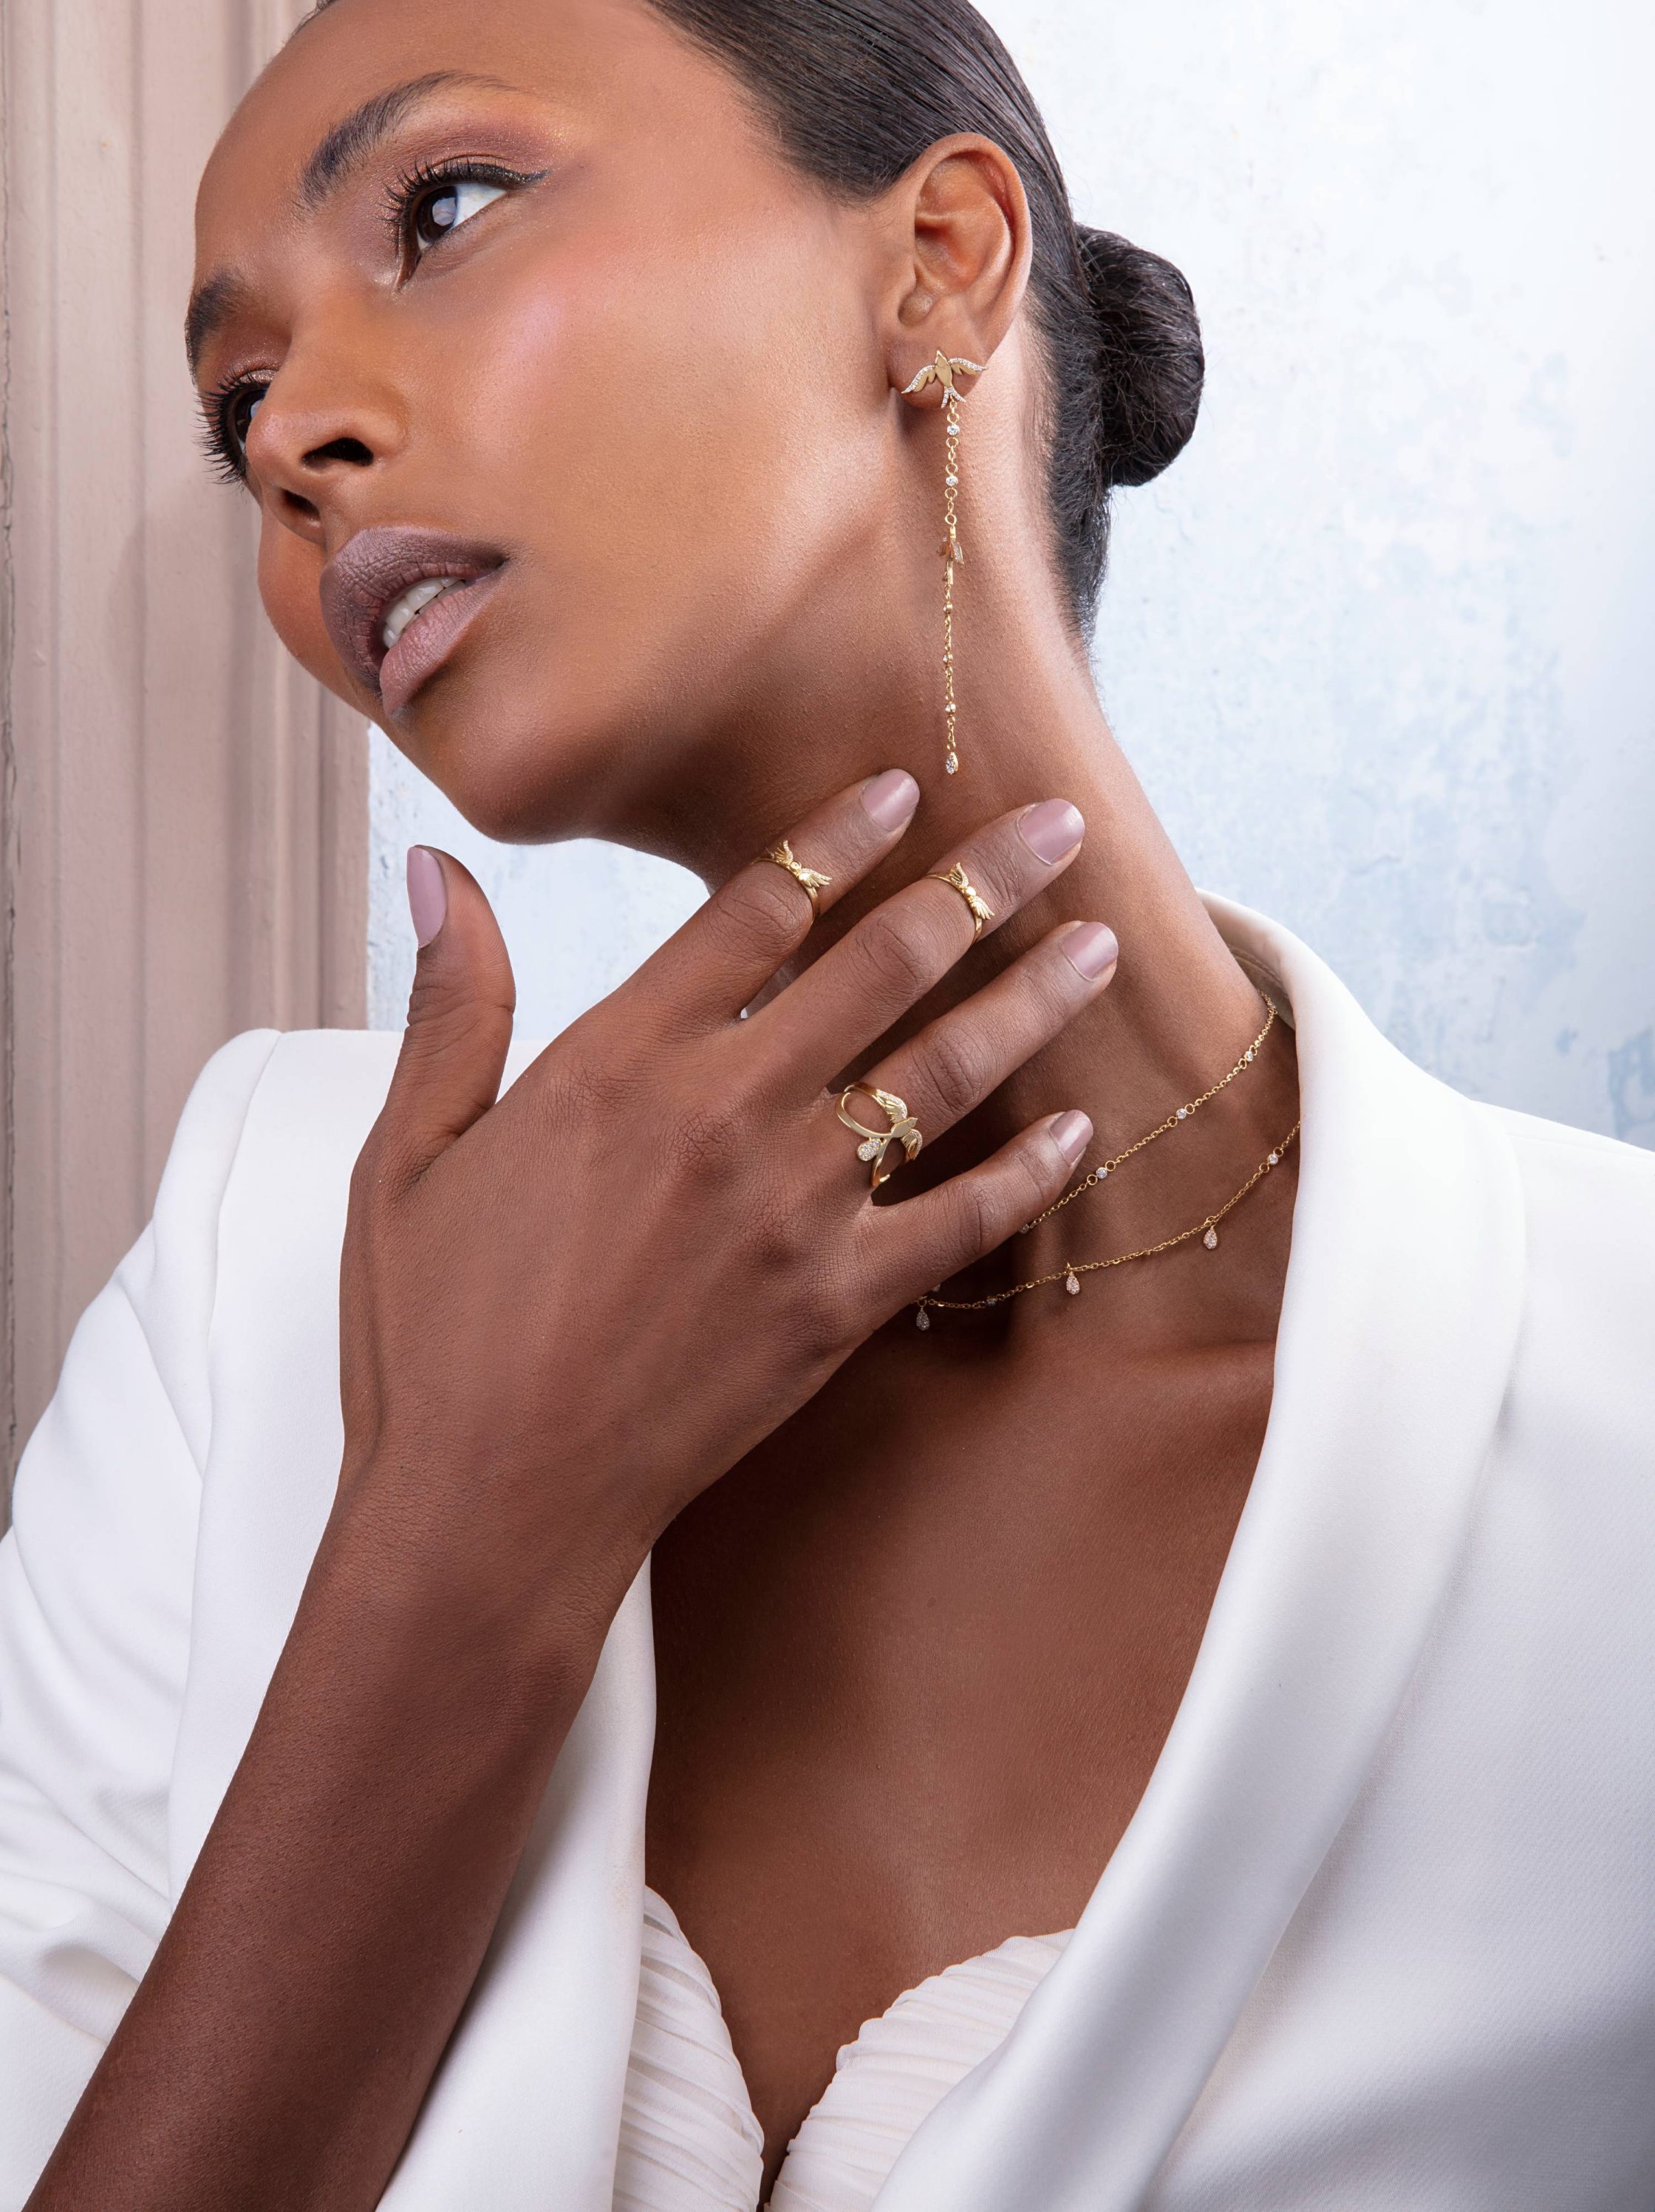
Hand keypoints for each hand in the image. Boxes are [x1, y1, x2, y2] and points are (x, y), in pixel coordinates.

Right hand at [337, 773, 1115, 1638]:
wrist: (491, 1507)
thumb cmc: (434, 1339)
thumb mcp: (408, 1156)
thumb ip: (451, 1005)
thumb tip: (435, 870)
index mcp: (614, 1063)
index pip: (753, 908)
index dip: (837, 836)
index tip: (902, 788)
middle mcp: (721, 1115)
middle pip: (881, 964)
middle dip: (980, 880)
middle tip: (1056, 825)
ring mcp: (791, 1211)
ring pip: (941, 1072)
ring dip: (1029, 1000)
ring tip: (1098, 947)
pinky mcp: (835, 1305)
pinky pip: (961, 1221)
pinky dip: (1027, 1172)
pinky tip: (1077, 1129)